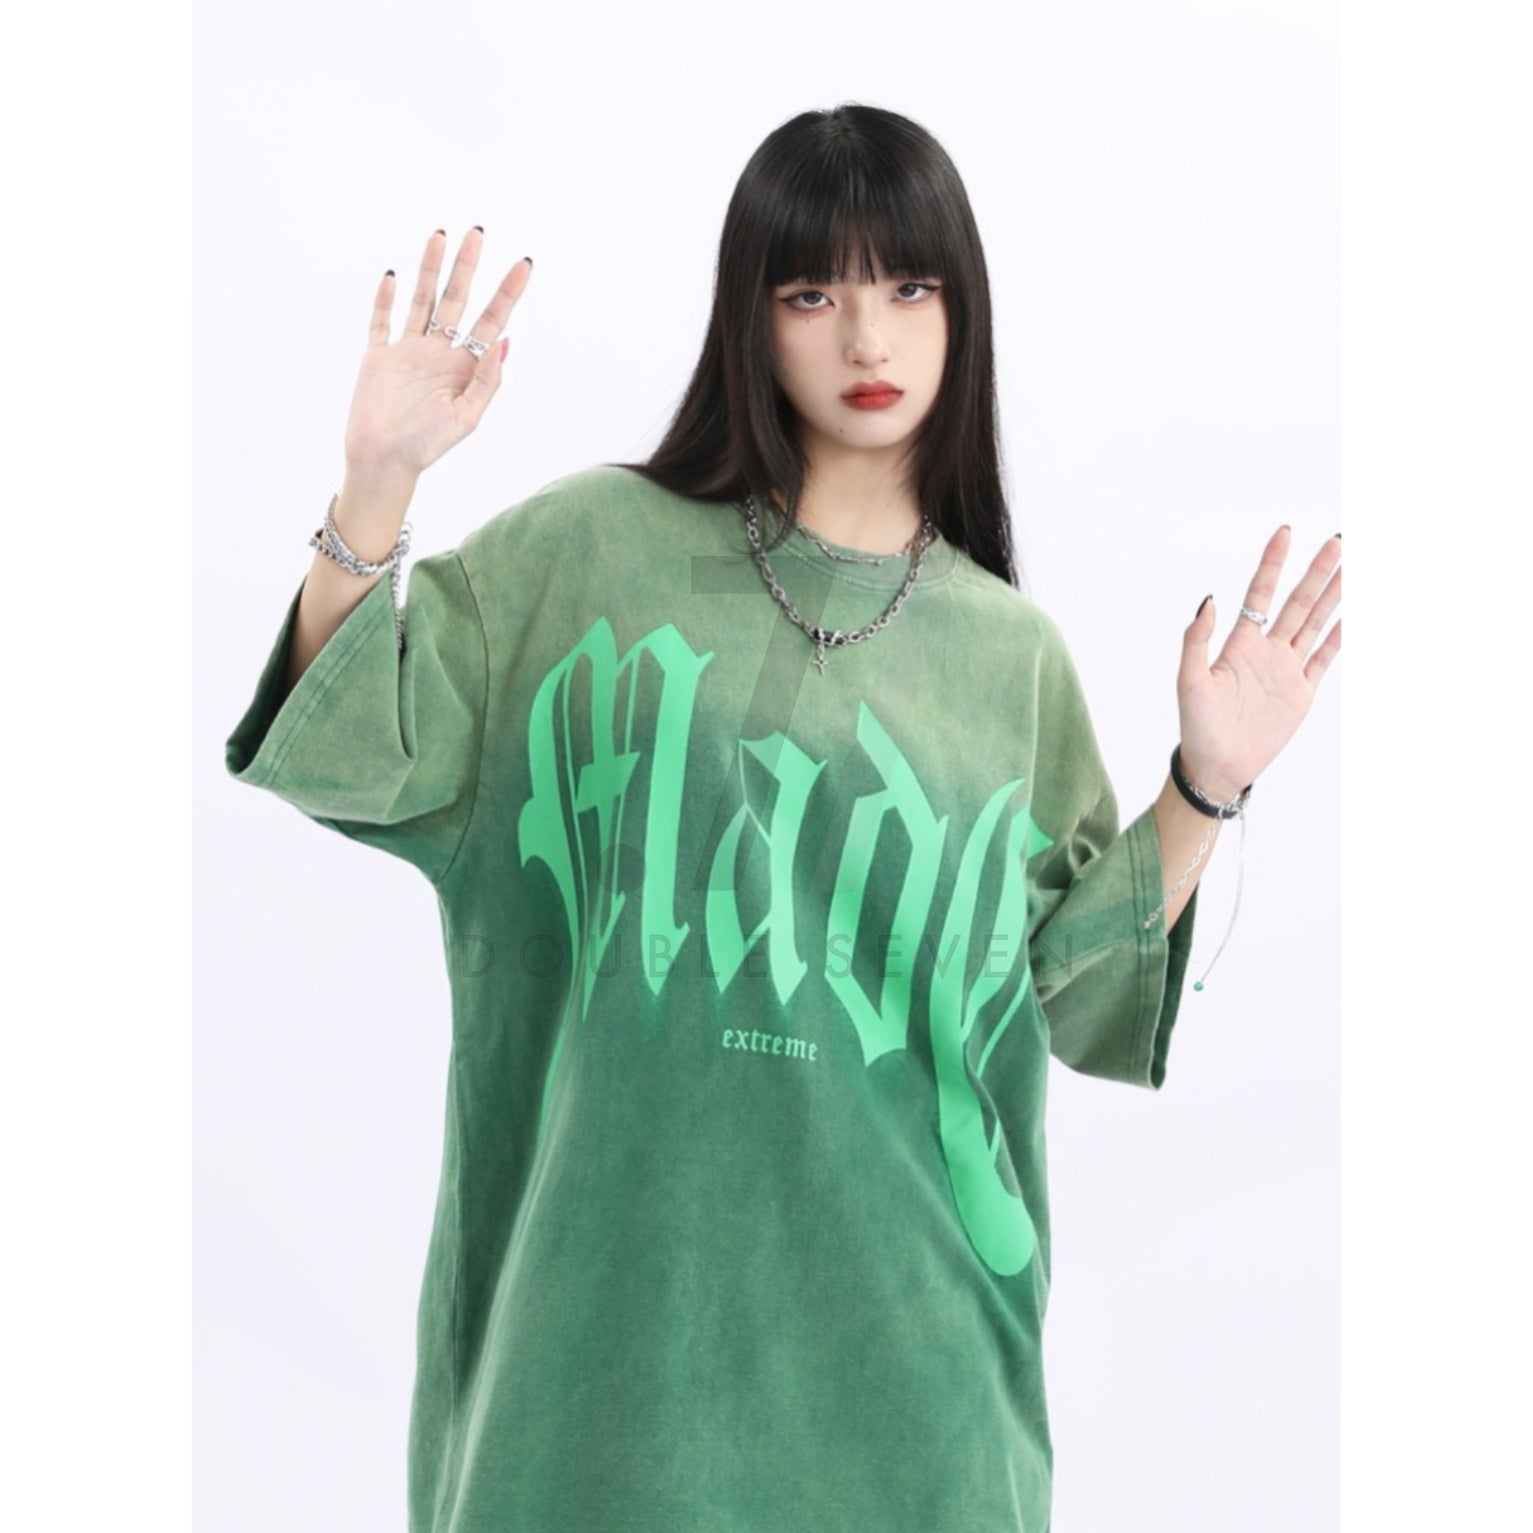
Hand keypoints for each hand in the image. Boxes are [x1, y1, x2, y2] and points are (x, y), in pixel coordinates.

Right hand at [342, 227, 531, 478]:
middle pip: (457, 299)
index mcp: (465, 366)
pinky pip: (382, 322)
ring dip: (430, 268)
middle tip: (478, 232)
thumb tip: (504, 342)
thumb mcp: (466, 418)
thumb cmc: (428, 446)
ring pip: (422, 300)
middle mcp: (439, 352)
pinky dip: (386, 299)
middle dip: (468, 266)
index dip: (508, 292)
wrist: (384, 462)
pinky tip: (394, 275)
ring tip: (439, 235)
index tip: (524, 263)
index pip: (492, 320)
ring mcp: (408, 352)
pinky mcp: (378, 356)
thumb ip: (486, 381)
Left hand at [1175, 527, 1341, 801]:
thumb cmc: (1196, 725)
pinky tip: (1350, 616)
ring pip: (1315, 624)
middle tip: (1337, 541)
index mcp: (1239, 644)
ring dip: (1333, 597)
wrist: (1217, 766)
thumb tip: (1210, 599)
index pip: (1260, 594)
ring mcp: (1286, 670)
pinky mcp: (1301, 693)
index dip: (1273, 564)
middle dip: (1316, 573)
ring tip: (1351, 568)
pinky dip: (1338, 638)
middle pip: (1297, 603)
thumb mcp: (1189, 680)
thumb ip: (1197, 640)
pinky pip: (1323, 659)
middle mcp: (1266, 650)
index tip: (1285, 532)